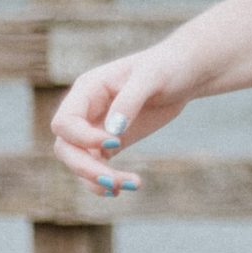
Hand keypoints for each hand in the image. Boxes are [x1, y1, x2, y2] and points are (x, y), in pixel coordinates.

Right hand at [48, 41, 201, 198]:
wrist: (187, 74)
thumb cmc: (168, 66)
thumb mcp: (152, 76)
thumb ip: (130, 99)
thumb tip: (112, 131)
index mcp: (88, 89)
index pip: (64, 122)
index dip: (82, 138)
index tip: (114, 142)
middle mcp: (86, 111)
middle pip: (65, 148)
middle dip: (85, 167)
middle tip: (113, 181)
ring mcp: (96, 129)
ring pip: (80, 162)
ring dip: (97, 179)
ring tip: (129, 185)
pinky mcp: (111, 144)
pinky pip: (98, 166)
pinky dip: (107, 180)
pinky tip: (127, 186)